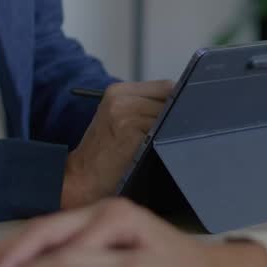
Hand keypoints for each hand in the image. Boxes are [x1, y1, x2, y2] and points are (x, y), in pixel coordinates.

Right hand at [60, 81, 171, 208]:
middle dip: (178, 118)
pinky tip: (159, 155)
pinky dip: (167, 144)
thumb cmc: (104, 155)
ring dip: (173, 133)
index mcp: (118, 91)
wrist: (79, 180)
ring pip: (171, 118)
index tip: (182, 118)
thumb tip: (187, 107)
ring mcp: (125, 115)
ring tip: (163, 148)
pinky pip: (164, 134)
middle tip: (172, 138)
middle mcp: (120, 99)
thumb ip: (146, 107)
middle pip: (171, 100)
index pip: (166, 86)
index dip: (178, 103)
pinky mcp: (131, 134)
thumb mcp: (119, 120)